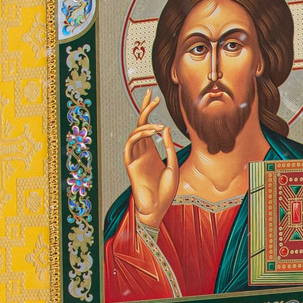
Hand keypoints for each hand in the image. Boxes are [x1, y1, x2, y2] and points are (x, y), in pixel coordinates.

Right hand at [122, 109, 182, 236]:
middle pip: (139, 125)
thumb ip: (169, 147)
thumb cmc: (166, 191)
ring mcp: (135, 157)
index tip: (155, 97)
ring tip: (157, 126)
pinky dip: (137, 137)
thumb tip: (164, 127)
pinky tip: (149, 132)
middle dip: (144, 109)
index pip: (148, 126)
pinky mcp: (130, 165)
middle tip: (150, 94)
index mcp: (151, 151)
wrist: (158, 208)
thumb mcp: (173, 166)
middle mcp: (142, 152)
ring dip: (144, 126)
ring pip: (134, 134)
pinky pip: (129, 146)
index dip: (149, 111)